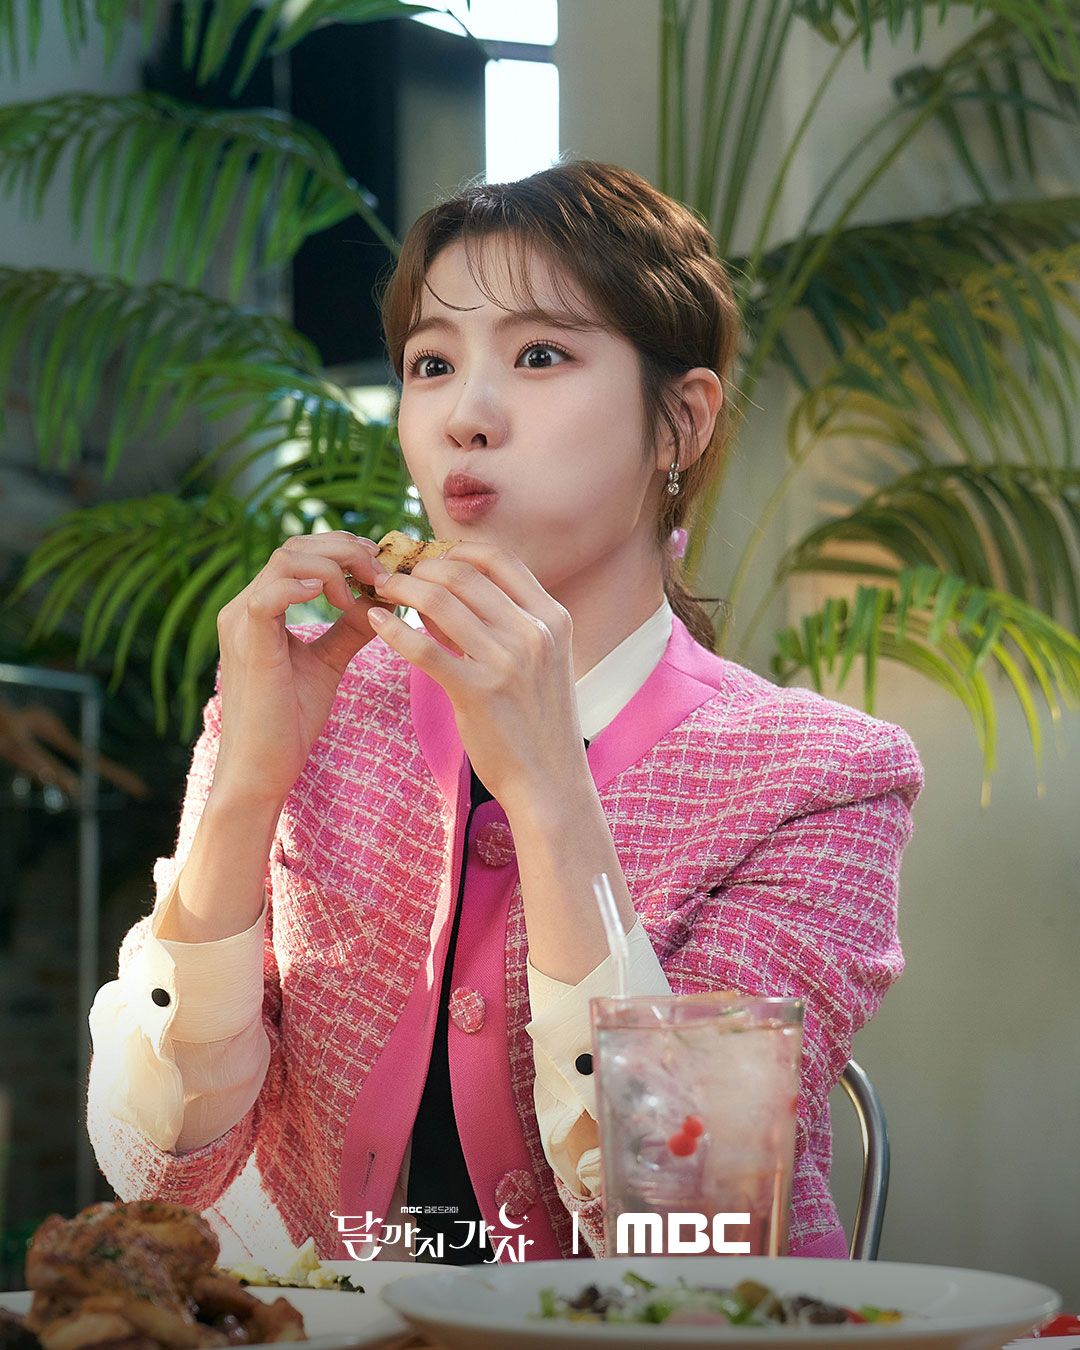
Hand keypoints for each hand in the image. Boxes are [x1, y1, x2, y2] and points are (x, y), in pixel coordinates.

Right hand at [211, 532, 387, 808]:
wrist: (262, 770)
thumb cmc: (289, 721)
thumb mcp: (327, 664)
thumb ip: (348, 629)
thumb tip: (382, 601)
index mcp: (261, 608)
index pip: (301, 553)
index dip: (344, 550)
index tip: (382, 566)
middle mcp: (245, 607)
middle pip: (295, 546)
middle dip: (346, 550)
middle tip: (382, 571)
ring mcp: (242, 623)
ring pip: (286, 560)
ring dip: (335, 566)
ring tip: (364, 591)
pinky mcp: (249, 646)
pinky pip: (269, 597)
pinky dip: (304, 587)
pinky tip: (338, 599)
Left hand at [365, 542, 586, 811]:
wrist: (551, 783)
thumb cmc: (538, 722)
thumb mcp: (537, 662)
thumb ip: (500, 624)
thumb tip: (440, 591)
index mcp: (552, 617)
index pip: (499, 558)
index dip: (456, 549)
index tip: (428, 558)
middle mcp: (532, 632)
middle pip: (463, 572)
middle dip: (419, 566)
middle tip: (393, 573)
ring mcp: (506, 661)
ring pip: (438, 599)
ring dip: (400, 588)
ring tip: (379, 591)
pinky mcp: (477, 692)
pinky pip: (423, 648)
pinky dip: (393, 629)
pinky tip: (375, 622)